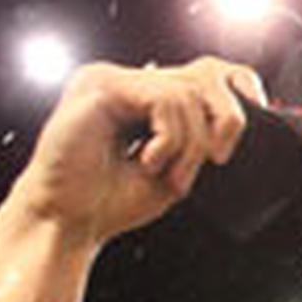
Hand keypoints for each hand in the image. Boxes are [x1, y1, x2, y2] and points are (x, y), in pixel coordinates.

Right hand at [5, 58, 263, 247]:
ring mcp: (109, 79)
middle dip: (216, 128)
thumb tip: (234, 122)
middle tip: (205, 166)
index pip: (203, 80)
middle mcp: (124, 82)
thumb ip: (197, 142)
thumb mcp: (172, 170)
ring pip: (186, 94)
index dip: (230, 108)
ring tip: (166, 175)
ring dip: (187, 145)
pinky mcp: (100, 87)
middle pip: (202, 79)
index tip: (225, 154)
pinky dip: (168, 139)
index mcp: (140, 99)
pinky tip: (148, 162)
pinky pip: (163, 99)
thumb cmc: (110, 201)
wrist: (66, 222)